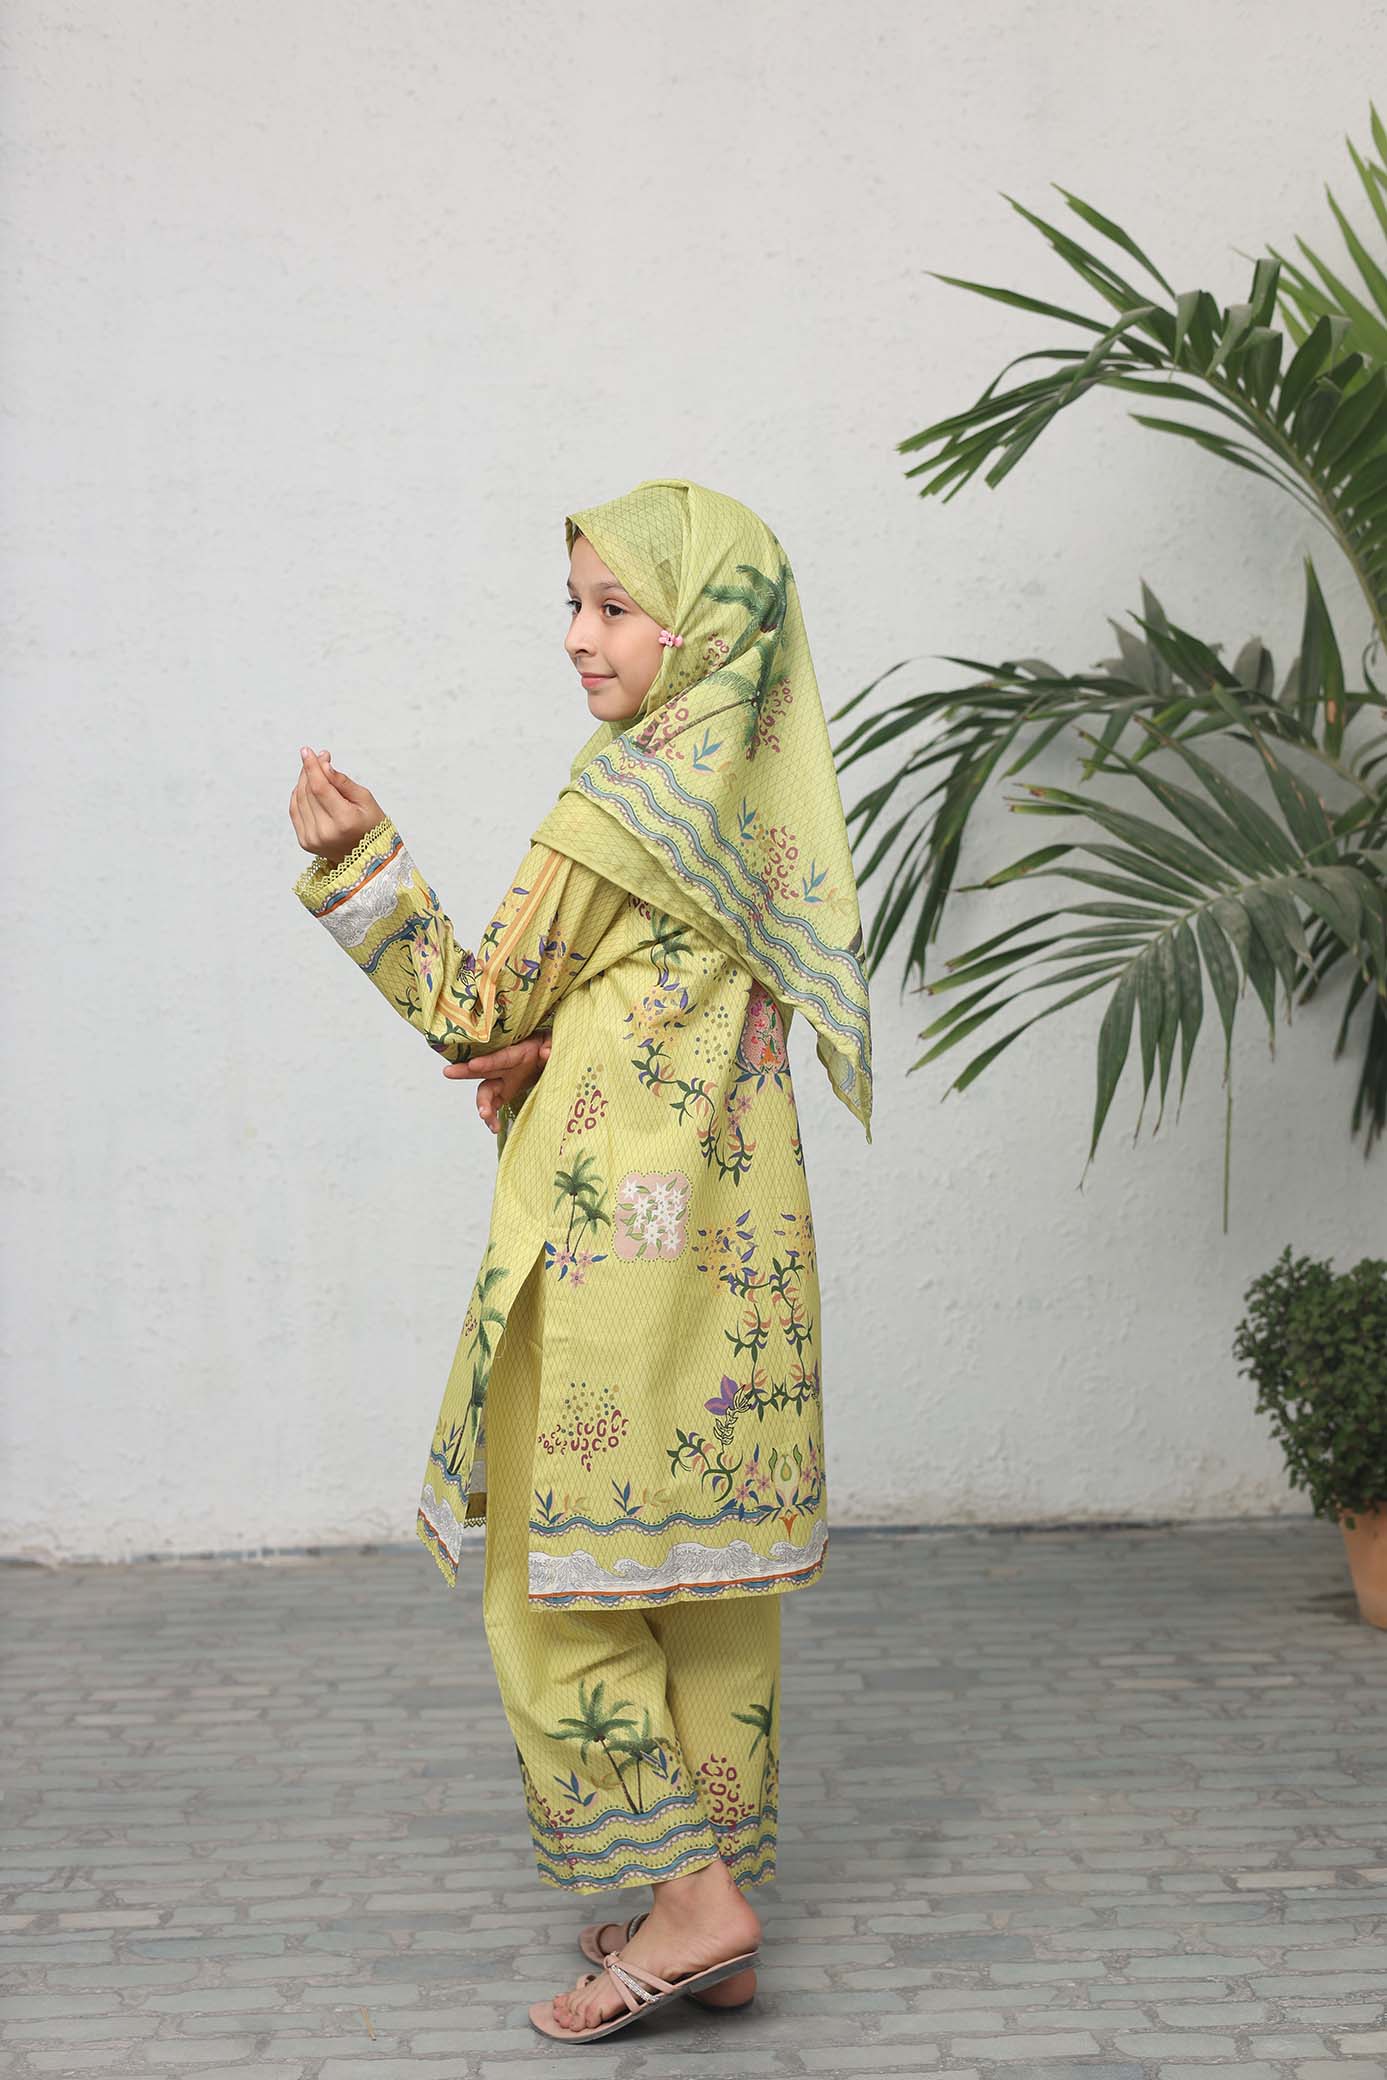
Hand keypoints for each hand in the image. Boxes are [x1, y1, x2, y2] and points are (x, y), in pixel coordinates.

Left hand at [288, 747, 387, 864]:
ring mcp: (312, 839)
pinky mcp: (305, 842)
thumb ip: (343, 782)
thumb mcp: (366, 800)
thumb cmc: (372, 826)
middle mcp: (325, 832)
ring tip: (316, 771)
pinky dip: (298, 795)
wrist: (368, 859)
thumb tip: (323, 765)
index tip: (307, 751)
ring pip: (298, 799)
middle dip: (310, 770)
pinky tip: (308, 787)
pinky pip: (295, 811)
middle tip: (319, 758)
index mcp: (344, 821)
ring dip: (304, 781)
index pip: (320, 787)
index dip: (312, 767)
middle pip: (307, 791)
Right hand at [443, 1033, 552, 1134]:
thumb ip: (550, 1045)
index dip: (487, 1061)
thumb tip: (546, 1053)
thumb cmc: (548, 1047)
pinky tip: (494, 1128)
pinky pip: (493, 1107)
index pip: (501, 1057)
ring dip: (483, 1104)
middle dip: (464, 1071)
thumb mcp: (552, 1042)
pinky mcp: (504, 1094)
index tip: (473, 1064)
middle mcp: (504, 1068)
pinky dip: (491, 1118)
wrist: (548, 1059)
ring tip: (485, 1116)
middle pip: (482, 1070)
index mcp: (517, 1054)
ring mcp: (502, 1082)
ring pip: (486, 1092)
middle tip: (448, 1072)